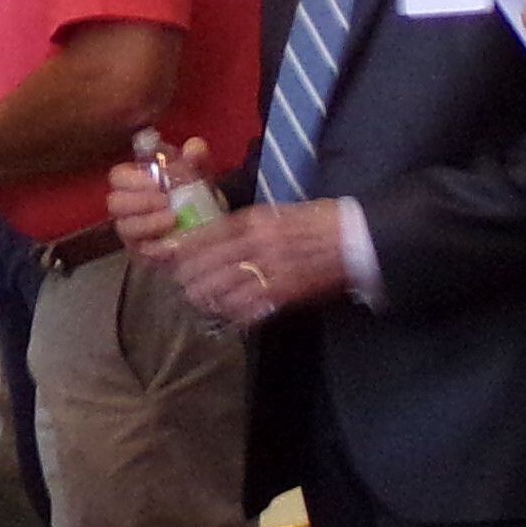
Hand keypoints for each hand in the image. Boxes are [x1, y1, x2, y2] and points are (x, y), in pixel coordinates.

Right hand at [104, 136, 217, 254]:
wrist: (210, 222)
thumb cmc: (194, 192)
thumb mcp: (199, 171)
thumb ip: (197, 157)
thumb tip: (192, 149)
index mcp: (135, 181)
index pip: (117, 177)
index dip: (132, 180)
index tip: (157, 182)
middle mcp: (127, 206)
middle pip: (115, 203)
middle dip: (140, 201)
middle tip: (166, 201)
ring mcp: (132, 231)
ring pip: (125, 227)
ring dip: (148, 222)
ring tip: (173, 219)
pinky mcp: (142, 253)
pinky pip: (141, 252)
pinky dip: (156, 247)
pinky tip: (173, 242)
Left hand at [162, 198, 352, 327]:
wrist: (355, 238)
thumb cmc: (319, 222)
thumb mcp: (279, 212)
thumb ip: (249, 225)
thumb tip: (219, 235)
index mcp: (257, 220)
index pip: (210, 234)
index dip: (187, 247)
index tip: (169, 254)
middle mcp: (258, 243)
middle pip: (211, 263)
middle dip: (190, 276)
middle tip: (181, 283)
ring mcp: (271, 269)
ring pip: (225, 287)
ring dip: (208, 296)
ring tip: (199, 300)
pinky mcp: (285, 291)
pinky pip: (250, 306)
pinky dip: (234, 312)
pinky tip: (226, 313)